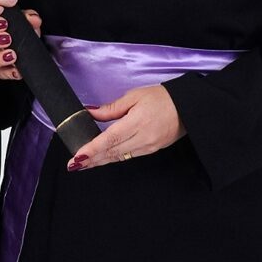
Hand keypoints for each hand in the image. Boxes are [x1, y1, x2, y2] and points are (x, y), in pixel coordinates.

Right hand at [0, 9, 41, 80]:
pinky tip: (17, 69)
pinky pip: (0, 73)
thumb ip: (29, 17)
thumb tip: (33, 19)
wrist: (30, 46)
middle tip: (7, 38)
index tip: (3, 21)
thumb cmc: (20, 30)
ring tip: (12, 54)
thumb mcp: (26, 20)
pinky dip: (9, 72)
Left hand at [68, 85, 184, 169]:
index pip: (110, 139)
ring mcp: (148, 146)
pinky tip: (103, 159)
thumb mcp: (134, 96)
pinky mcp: (152, 150)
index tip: (78, 156)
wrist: (188, 108)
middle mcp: (142, 138)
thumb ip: (112, 108)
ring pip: (119, 157)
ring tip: (83, 164)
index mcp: (137, 122)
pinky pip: (128, 156)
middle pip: (112, 152)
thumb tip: (91, 112)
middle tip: (73, 165)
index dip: (92, 149)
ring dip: (100, 161)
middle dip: (91, 159)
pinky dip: (113, 158)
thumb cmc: (162, 98)